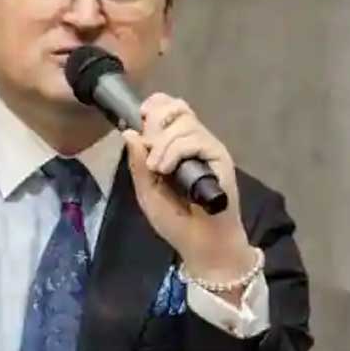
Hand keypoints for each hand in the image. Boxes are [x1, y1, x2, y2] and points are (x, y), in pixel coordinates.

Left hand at [122, 93, 257, 285]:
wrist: (201, 245)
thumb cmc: (176, 222)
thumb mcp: (147, 192)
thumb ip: (138, 164)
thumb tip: (129, 132)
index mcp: (177, 146)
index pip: (170, 109)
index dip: (156, 104)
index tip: (142, 115)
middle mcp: (194, 143)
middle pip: (178, 108)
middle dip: (156, 122)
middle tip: (149, 149)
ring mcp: (208, 149)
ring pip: (185, 123)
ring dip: (163, 143)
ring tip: (156, 168)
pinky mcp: (220, 158)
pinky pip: (195, 140)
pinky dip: (175, 151)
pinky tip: (165, 169)